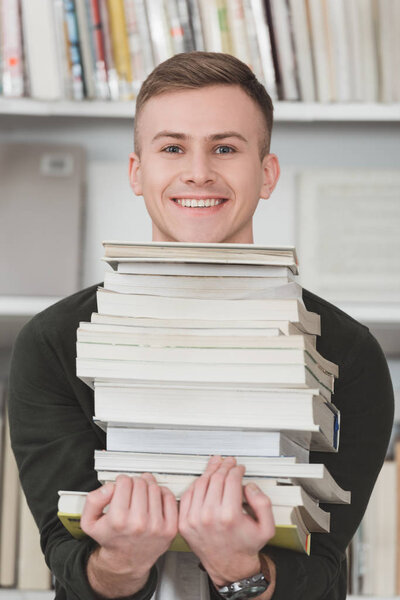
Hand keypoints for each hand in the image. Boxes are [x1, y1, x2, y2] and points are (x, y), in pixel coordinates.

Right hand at [81, 473, 177, 596]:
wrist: (126, 560)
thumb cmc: (111, 538)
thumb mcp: (89, 522)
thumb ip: (93, 500)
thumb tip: (110, 487)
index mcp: (118, 520)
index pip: (124, 482)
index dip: (121, 481)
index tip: (121, 486)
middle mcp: (138, 524)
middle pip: (140, 483)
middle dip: (134, 482)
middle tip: (131, 490)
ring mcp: (156, 527)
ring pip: (154, 488)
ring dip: (148, 486)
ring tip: (141, 494)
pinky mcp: (169, 528)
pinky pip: (169, 497)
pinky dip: (162, 493)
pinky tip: (153, 498)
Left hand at [178, 456, 274, 586]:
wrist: (229, 567)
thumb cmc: (245, 547)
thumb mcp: (266, 528)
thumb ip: (263, 503)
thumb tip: (249, 486)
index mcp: (229, 516)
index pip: (231, 480)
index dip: (236, 469)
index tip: (239, 468)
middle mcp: (209, 517)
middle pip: (216, 478)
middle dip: (224, 466)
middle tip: (228, 462)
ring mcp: (194, 519)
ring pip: (201, 483)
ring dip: (210, 471)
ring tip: (216, 466)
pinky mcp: (184, 522)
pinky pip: (188, 495)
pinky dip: (196, 484)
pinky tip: (203, 479)